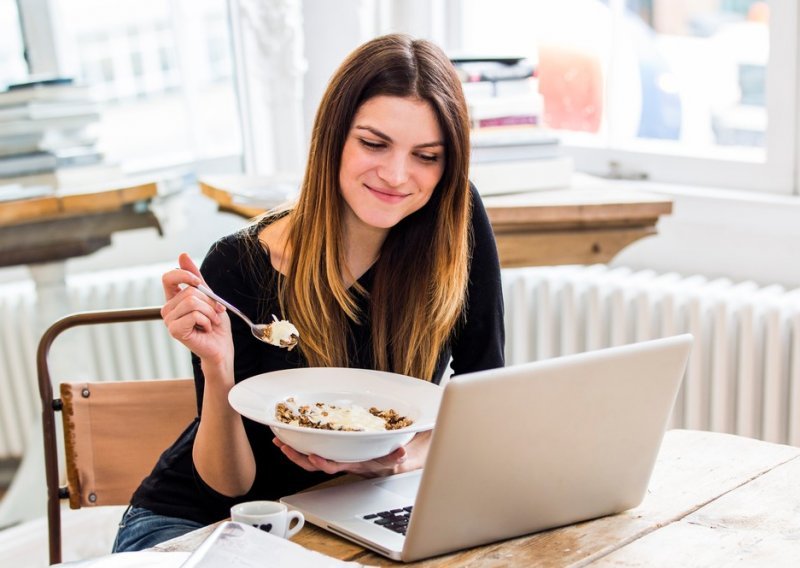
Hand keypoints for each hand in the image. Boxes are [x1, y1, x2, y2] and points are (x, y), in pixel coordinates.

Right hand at [161, 253, 232, 366]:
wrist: (221, 347)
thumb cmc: (215, 324)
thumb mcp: (209, 296)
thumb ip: (196, 278)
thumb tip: (182, 255)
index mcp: (174, 299)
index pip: (168, 277)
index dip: (184, 274)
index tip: (199, 282)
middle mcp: (168, 309)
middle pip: (189, 290)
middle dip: (209, 301)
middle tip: (214, 313)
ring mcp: (169, 320)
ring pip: (193, 302)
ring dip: (209, 312)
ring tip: (210, 322)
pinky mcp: (175, 330)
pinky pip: (194, 314)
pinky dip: (206, 321)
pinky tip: (205, 329)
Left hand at [272, 430, 431, 477]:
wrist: (387, 460)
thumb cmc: (387, 457)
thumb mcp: (393, 457)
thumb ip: (397, 455)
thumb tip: (401, 452)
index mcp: (351, 463)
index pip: (333, 465)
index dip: (322, 462)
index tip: (312, 455)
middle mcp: (339, 460)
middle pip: (314, 463)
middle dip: (297, 456)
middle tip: (283, 446)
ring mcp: (333, 454)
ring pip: (309, 456)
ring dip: (293, 449)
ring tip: (279, 440)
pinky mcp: (331, 447)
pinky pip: (312, 446)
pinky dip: (300, 441)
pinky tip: (291, 432)